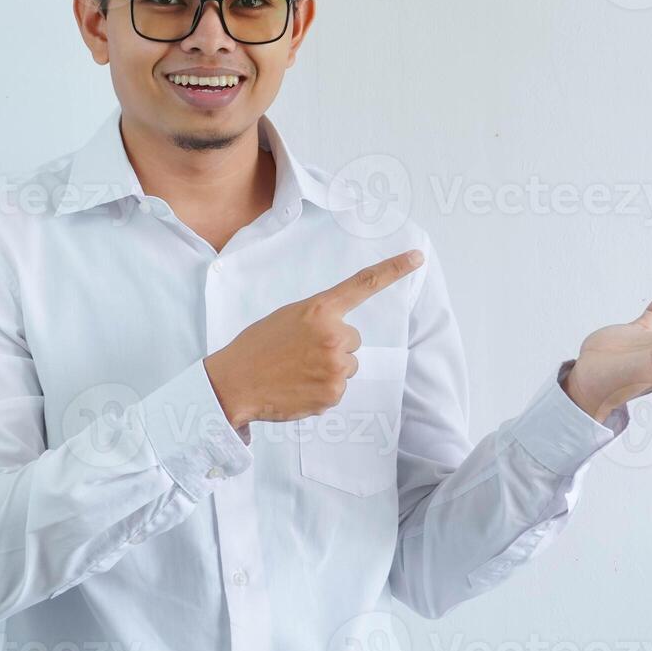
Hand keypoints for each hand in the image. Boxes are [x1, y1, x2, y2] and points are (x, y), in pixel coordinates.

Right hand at [203, 249, 423, 428]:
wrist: (235, 383)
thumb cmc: (258, 348)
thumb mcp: (287, 318)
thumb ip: (318, 319)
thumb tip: (342, 336)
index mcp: (319, 310)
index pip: (363, 285)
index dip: (393, 269)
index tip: (417, 257)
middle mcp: (333, 335)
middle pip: (353, 340)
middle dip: (333, 347)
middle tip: (301, 353)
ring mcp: (336, 366)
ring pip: (348, 366)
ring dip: (329, 369)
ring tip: (297, 371)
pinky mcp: (334, 393)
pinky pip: (339, 389)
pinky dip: (322, 390)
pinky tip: (298, 387)